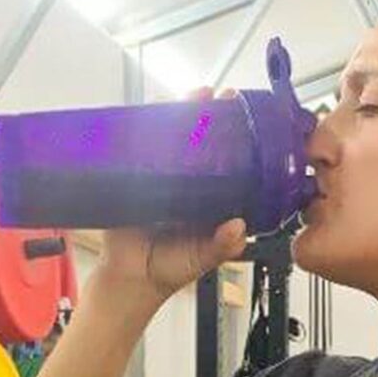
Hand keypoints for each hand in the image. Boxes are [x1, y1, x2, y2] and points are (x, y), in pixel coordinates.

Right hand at [94, 85, 246, 299]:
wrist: (130, 281)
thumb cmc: (170, 268)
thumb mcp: (203, 258)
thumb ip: (222, 245)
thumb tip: (238, 229)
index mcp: (209, 196)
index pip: (225, 159)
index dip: (236, 138)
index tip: (247, 118)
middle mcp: (185, 181)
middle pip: (198, 141)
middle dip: (209, 115)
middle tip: (221, 96)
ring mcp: (158, 176)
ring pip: (170, 139)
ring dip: (180, 114)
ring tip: (194, 95)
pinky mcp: (131, 177)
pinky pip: (136, 149)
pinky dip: (142, 131)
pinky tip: (152, 113)